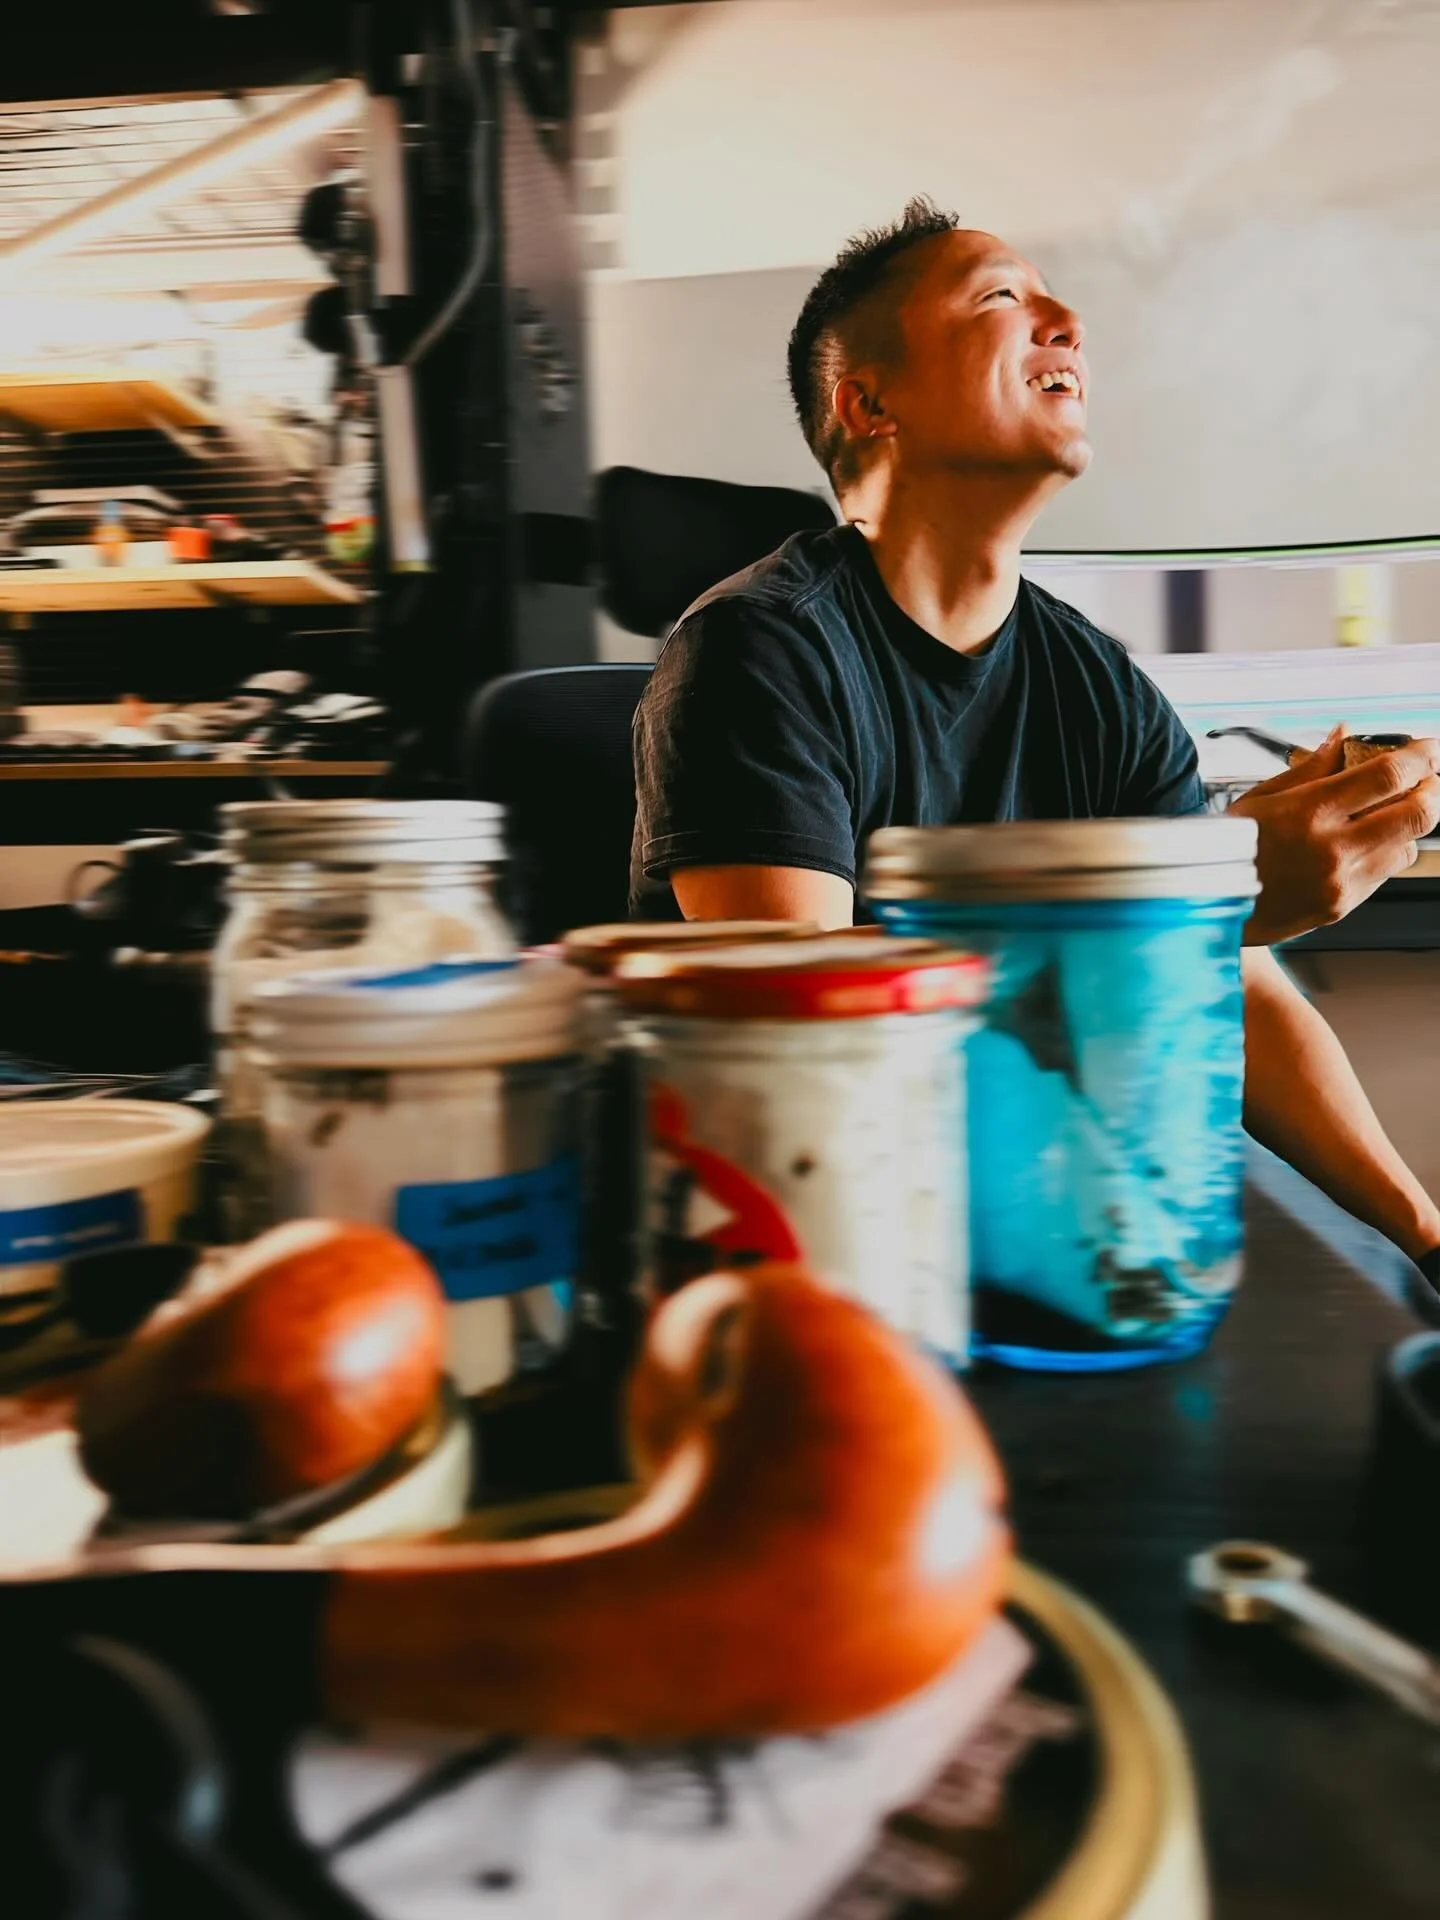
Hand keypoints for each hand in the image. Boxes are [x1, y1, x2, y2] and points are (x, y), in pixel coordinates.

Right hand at [1230, 727, 1439, 944]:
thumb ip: (1311, 766)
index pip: (1388, 776)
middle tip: (1428, 779)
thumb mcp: (1262, 796)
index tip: (1428, 748)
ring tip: (1385, 815)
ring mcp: (1340, 882)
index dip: (1421, 757)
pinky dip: (1384, 853)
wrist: (1208, 906)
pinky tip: (1360, 845)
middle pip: (1417, 813)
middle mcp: (1331, 849)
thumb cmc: (1228, 849)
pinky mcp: (1341, 907)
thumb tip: (1344, 735)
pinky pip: (1384, 874)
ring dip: (1406, 826)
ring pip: (1408, 847)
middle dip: (1432, 791)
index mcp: (1309, 812)